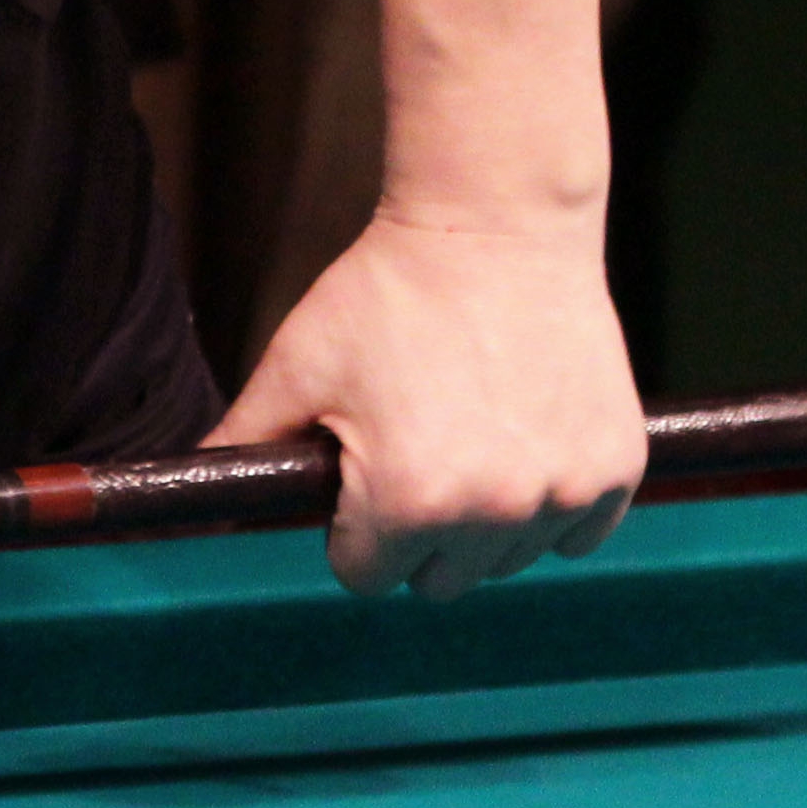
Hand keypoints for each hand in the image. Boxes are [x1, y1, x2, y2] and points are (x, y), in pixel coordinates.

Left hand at [212, 211, 643, 600]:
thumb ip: (242, 445)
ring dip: (485, 524)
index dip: (351, 527)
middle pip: (439, 580)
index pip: (364, 576)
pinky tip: (525, 439)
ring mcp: (564, 492)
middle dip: (416, 533)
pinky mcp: (616, 467)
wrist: (495, 227)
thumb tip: (190, 493)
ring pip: (506, 561)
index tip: (360, 471)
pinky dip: (553, 504)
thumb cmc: (385, 296)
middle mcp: (493, 513)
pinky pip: (578, 533)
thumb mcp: (295, 369)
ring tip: (470, 432)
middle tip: (417, 445)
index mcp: (407, 503)